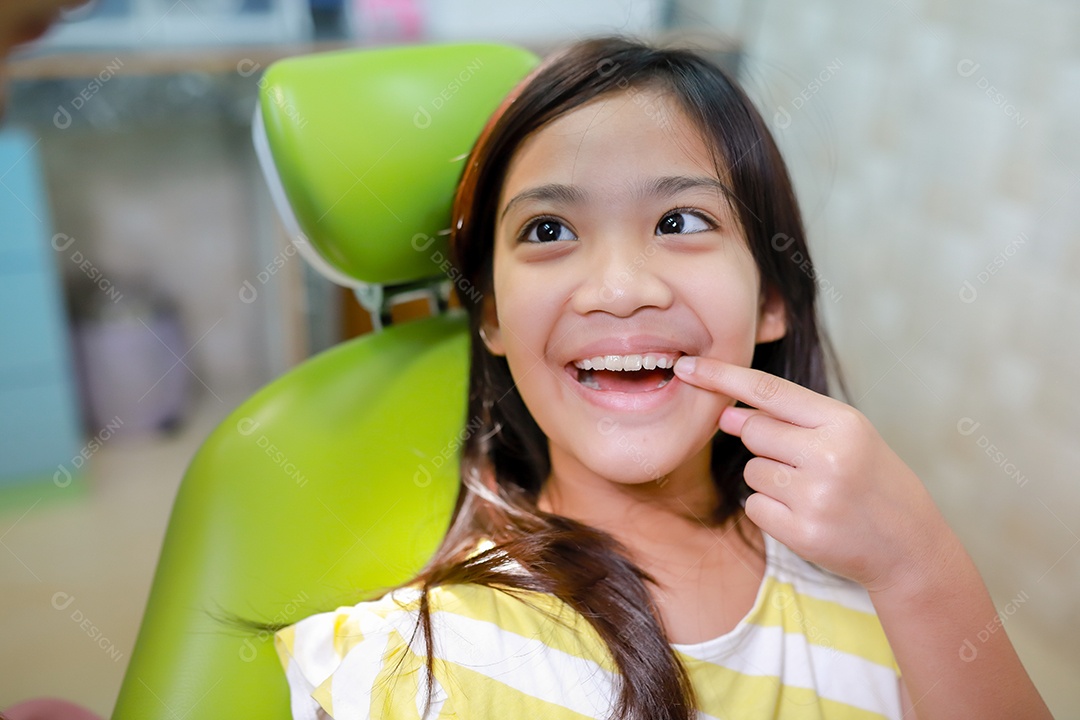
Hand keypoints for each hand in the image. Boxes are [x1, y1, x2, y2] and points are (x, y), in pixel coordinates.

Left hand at [673, 355, 954, 593]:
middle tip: (802, 461)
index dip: (721, 376)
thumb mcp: (846, 436)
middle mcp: (828, 456)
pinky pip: (754, 505)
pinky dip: (770, 508)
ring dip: (770, 478)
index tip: (687, 366)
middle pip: (752, 431)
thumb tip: (727, 414)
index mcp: (842, 422)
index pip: (767, 390)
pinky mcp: (800, 532)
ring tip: (813, 490)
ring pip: (751, 470)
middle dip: (764, 442)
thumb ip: (788, 420)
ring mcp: (814, 496)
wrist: (909, 545)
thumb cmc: (871, 479)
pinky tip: (805, 513)